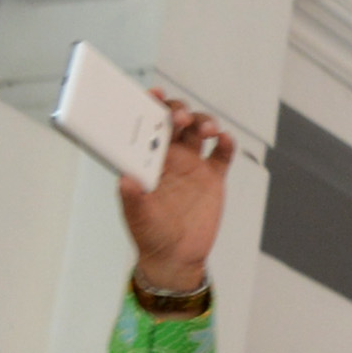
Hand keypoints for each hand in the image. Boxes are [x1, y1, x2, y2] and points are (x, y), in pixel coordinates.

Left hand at [120, 96, 231, 293]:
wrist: (177, 258)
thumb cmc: (150, 235)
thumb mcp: (137, 217)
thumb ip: (132, 197)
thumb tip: (125, 179)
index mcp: (147, 158)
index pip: (147, 123)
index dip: (150, 104)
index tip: (153, 94)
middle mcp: (169, 156)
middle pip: (176, 120)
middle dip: (178, 111)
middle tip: (181, 118)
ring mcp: (192, 165)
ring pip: (200, 130)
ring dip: (203, 122)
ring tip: (207, 131)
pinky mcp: (212, 178)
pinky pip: (222, 154)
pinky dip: (225, 144)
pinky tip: (223, 140)